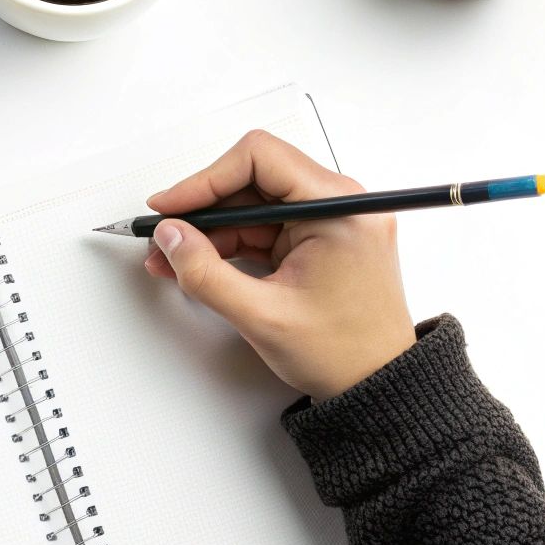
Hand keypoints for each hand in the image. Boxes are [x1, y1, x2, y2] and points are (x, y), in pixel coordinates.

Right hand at [143, 131, 415, 400]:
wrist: (378, 385)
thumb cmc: (344, 354)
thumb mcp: (262, 315)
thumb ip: (206, 273)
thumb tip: (170, 237)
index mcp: (340, 209)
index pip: (260, 159)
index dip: (205, 179)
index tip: (171, 206)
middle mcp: (341, 204)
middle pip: (254, 178)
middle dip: (204, 207)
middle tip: (166, 233)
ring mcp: (333, 220)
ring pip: (256, 203)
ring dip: (214, 228)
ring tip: (175, 256)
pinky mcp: (322, 238)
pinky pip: (268, 225)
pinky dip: (234, 241)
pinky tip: (203, 261)